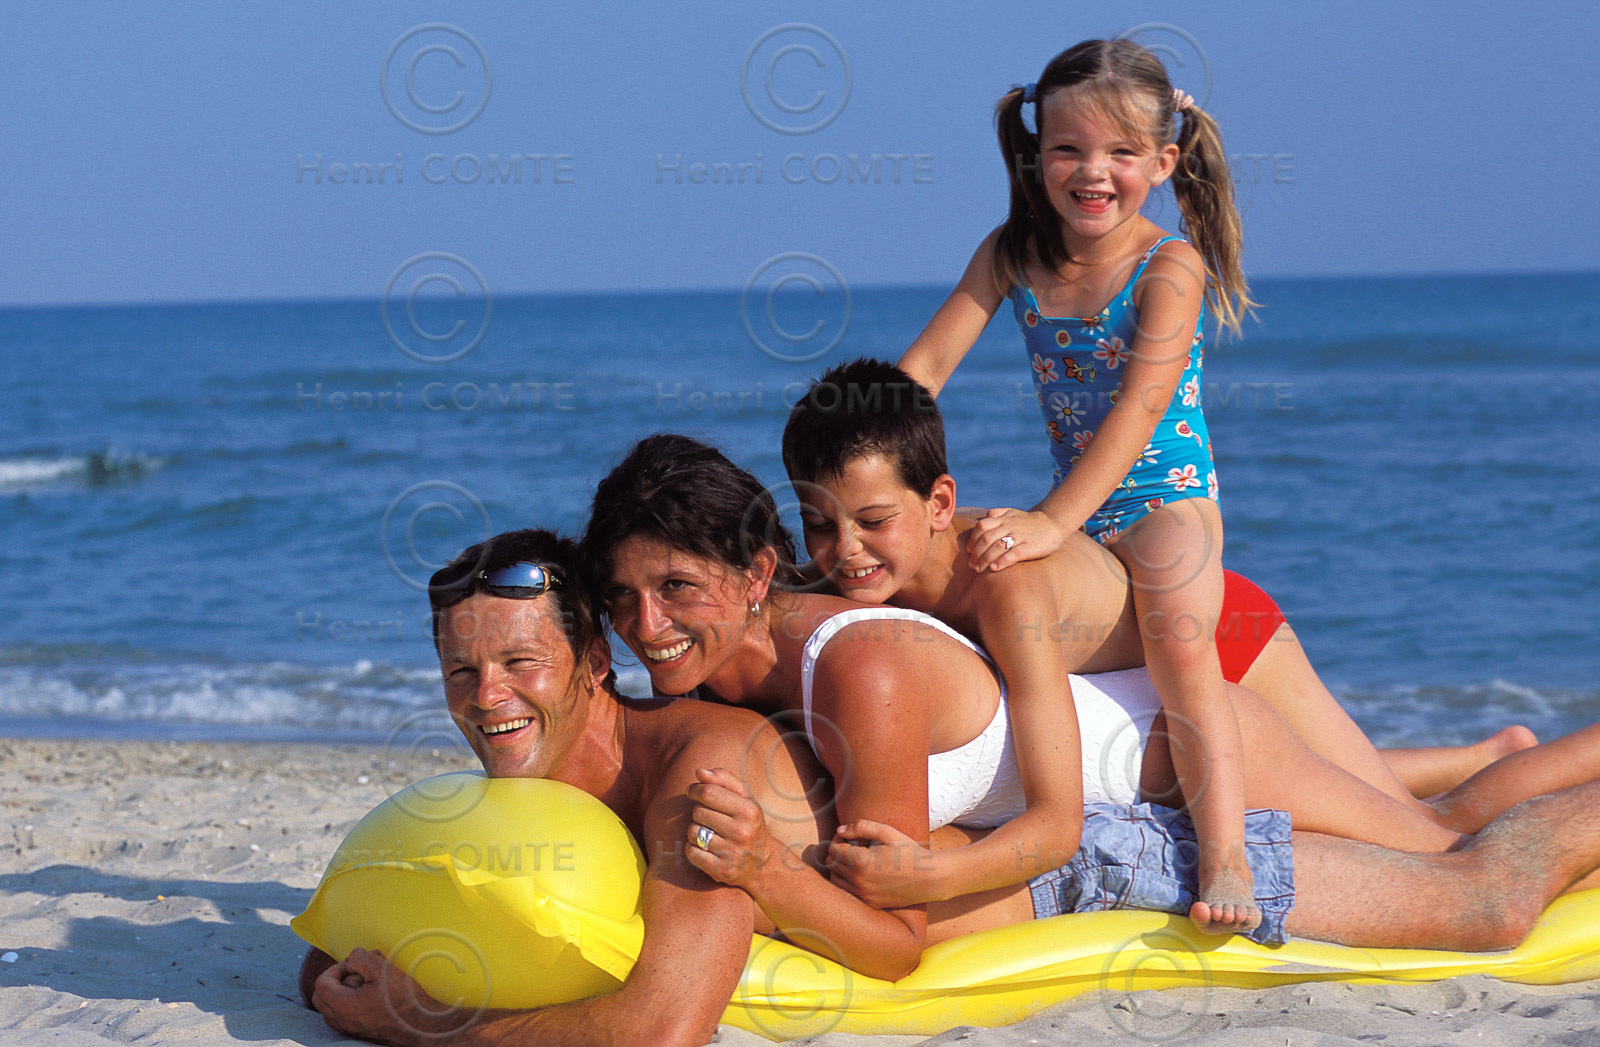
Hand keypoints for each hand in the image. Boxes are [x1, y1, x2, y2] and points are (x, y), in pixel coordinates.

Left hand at [311, 947, 469, 1046]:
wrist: (421, 1024)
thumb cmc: (403, 999)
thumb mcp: (381, 969)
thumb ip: (359, 957)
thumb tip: (352, 959)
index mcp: (343, 1006)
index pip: (321, 983)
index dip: (336, 968)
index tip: (354, 964)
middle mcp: (342, 1020)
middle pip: (321, 996)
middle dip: (336, 979)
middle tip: (357, 971)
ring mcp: (350, 1028)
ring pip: (332, 1006)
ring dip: (344, 989)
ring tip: (368, 981)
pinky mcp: (360, 1030)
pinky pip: (343, 1014)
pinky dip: (351, 1000)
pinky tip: (373, 993)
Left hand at [684, 767, 783, 888]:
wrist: (763, 863)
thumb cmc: (748, 824)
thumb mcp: (744, 799)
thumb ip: (723, 780)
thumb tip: (699, 772)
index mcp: (748, 810)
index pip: (708, 793)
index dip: (695, 789)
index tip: (692, 791)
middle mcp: (741, 832)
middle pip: (698, 812)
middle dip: (698, 812)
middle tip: (708, 817)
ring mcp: (732, 853)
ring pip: (693, 832)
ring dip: (695, 831)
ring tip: (708, 833)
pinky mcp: (722, 870)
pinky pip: (692, 853)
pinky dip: (693, 850)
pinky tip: (704, 849)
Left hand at [828, 819, 940, 907]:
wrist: (929, 879)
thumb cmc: (910, 852)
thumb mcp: (888, 833)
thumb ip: (862, 827)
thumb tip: (840, 830)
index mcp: (861, 862)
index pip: (833, 849)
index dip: (838, 840)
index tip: (848, 837)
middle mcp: (859, 882)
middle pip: (831, 865)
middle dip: (837, 854)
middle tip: (851, 847)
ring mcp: (864, 895)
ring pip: (836, 881)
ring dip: (840, 869)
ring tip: (854, 861)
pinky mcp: (870, 903)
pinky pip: (848, 894)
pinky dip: (848, 883)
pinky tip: (861, 875)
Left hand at [965, 508, 1063, 572]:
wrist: (1053, 524)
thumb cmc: (1029, 522)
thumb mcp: (1012, 513)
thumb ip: (996, 514)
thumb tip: (980, 520)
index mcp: (1003, 518)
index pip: (982, 526)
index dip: (973, 540)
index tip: (969, 552)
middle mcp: (1009, 526)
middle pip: (987, 538)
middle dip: (976, 553)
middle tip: (971, 565)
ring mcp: (1019, 536)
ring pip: (997, 547)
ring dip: (985, 559)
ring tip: (978, 570)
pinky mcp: (1029, 547)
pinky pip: (1013, 554)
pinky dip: (1002, 561)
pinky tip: (994, 568)